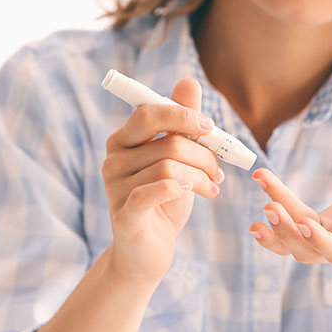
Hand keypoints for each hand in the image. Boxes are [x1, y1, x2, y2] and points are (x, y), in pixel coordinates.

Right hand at [101, 78, 224, 283]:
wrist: (148, 251)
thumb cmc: (164, 200)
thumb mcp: (177, 159)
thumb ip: (181, 122)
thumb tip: (189, 81)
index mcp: (123, 140)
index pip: (150, 112)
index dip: (183, 115)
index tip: (209, 128)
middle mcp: (113, 160)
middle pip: (169, 143)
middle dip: (203, 155)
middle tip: (218, 171)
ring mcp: (115, 188)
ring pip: (171, 168)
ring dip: (202, 177)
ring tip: (211, 188)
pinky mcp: (125, 215)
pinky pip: (156, 190)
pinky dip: (181, 189)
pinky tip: (195, 194)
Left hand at [249, 168, 331, 263]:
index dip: (321, 241)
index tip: (304, 223)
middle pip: (309, 252)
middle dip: (287, 233)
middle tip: (271, 209)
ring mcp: (325, 238)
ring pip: (293, 243)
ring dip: (273, 229)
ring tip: (260, 206)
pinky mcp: (314, 226)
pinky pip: (289, 224)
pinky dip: (273, 213)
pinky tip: (261, 189)